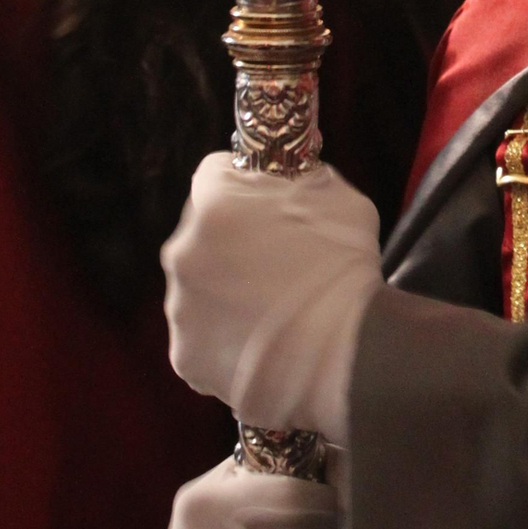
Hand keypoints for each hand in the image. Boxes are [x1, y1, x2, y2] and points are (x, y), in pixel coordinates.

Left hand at [163, 154, 382, 444]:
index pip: (215, 172)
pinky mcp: (186, 355)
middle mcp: (184, 249)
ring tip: (273, 311)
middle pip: (201, 233)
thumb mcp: (335, 195)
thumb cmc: (346, 267)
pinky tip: (264, 343)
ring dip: (226, 292)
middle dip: (231, 243)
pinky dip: (227, 338)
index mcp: (216, 201)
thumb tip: (289, 181)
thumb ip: (297, 183)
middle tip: (276, 263)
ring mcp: (180, 306)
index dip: (244, 186)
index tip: (266, 204)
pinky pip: (203, 337)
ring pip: (200, 287)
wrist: (347, 352)